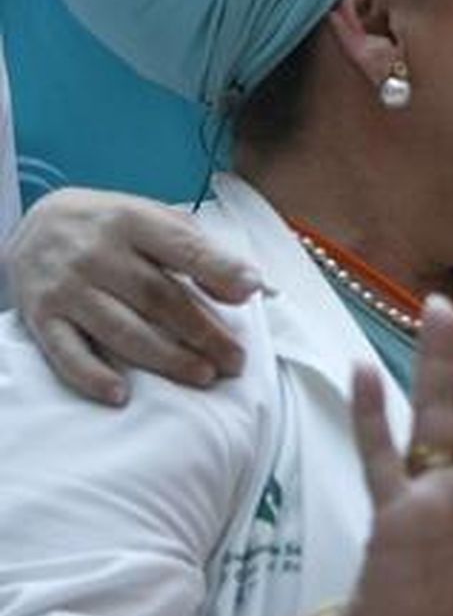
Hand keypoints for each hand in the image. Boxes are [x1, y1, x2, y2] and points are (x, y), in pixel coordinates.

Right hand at [7, 188, 258, 404]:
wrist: (36, 226)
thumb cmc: (113, 228)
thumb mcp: (156, 221)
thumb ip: (202, 251)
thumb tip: (251, 288)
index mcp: (133, 221)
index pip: (182, 247)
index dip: (219, 269)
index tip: (252, 290)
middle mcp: (97, 253)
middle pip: (157, 298)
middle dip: (202, 331)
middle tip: (234, 359)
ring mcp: (67, 287)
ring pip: (120, 330)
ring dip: (165, 358)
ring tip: (203, 375)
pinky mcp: (42, 317)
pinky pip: (66, 352)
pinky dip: (92, 375)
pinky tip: (121, 394)